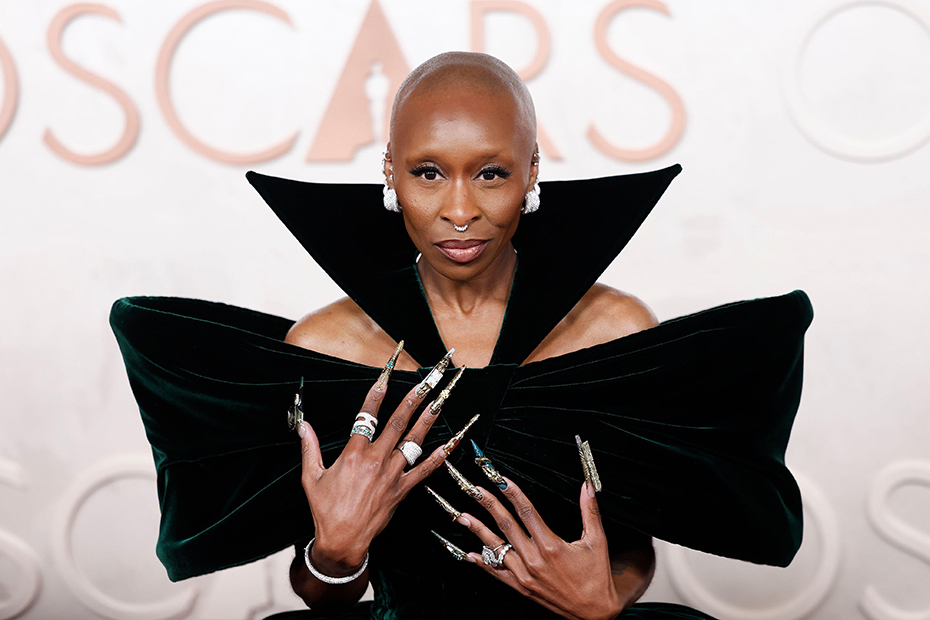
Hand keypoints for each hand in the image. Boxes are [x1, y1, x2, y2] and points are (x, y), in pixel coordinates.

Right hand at [297, 374, 449, 575]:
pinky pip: (424, 470)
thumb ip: (310, 447)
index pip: (366, 415)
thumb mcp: (311, 477)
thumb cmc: (325, 510)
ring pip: (414, 441)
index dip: (377, 393)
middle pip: (398, 422)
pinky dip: (438, 456)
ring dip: (428, 420)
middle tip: (427, 381)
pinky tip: (451, 443)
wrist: (342, 541)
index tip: (385, 374)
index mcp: (354, 454)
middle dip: (414, 398)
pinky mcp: (402, 490)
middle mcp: (376, 460)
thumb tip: (303, 425)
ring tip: (441, 401)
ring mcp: (392, 475)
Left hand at [458, 478, 623, 619]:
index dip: (512, 493)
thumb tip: (587, 486)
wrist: (595, 612)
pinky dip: (483, 562)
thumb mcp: (597, 541)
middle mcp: (535, 560)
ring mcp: (525, 575)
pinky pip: (497, 573)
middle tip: (474, 489)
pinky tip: (469, 553)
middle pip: (506, 525)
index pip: (526, 511)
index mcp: (552, 545)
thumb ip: (590, 511)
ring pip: (496, 548)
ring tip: (462, 516)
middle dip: (488, 504)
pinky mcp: (522, 588)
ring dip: (478, 530)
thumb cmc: (596, 576)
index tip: (500, 478)